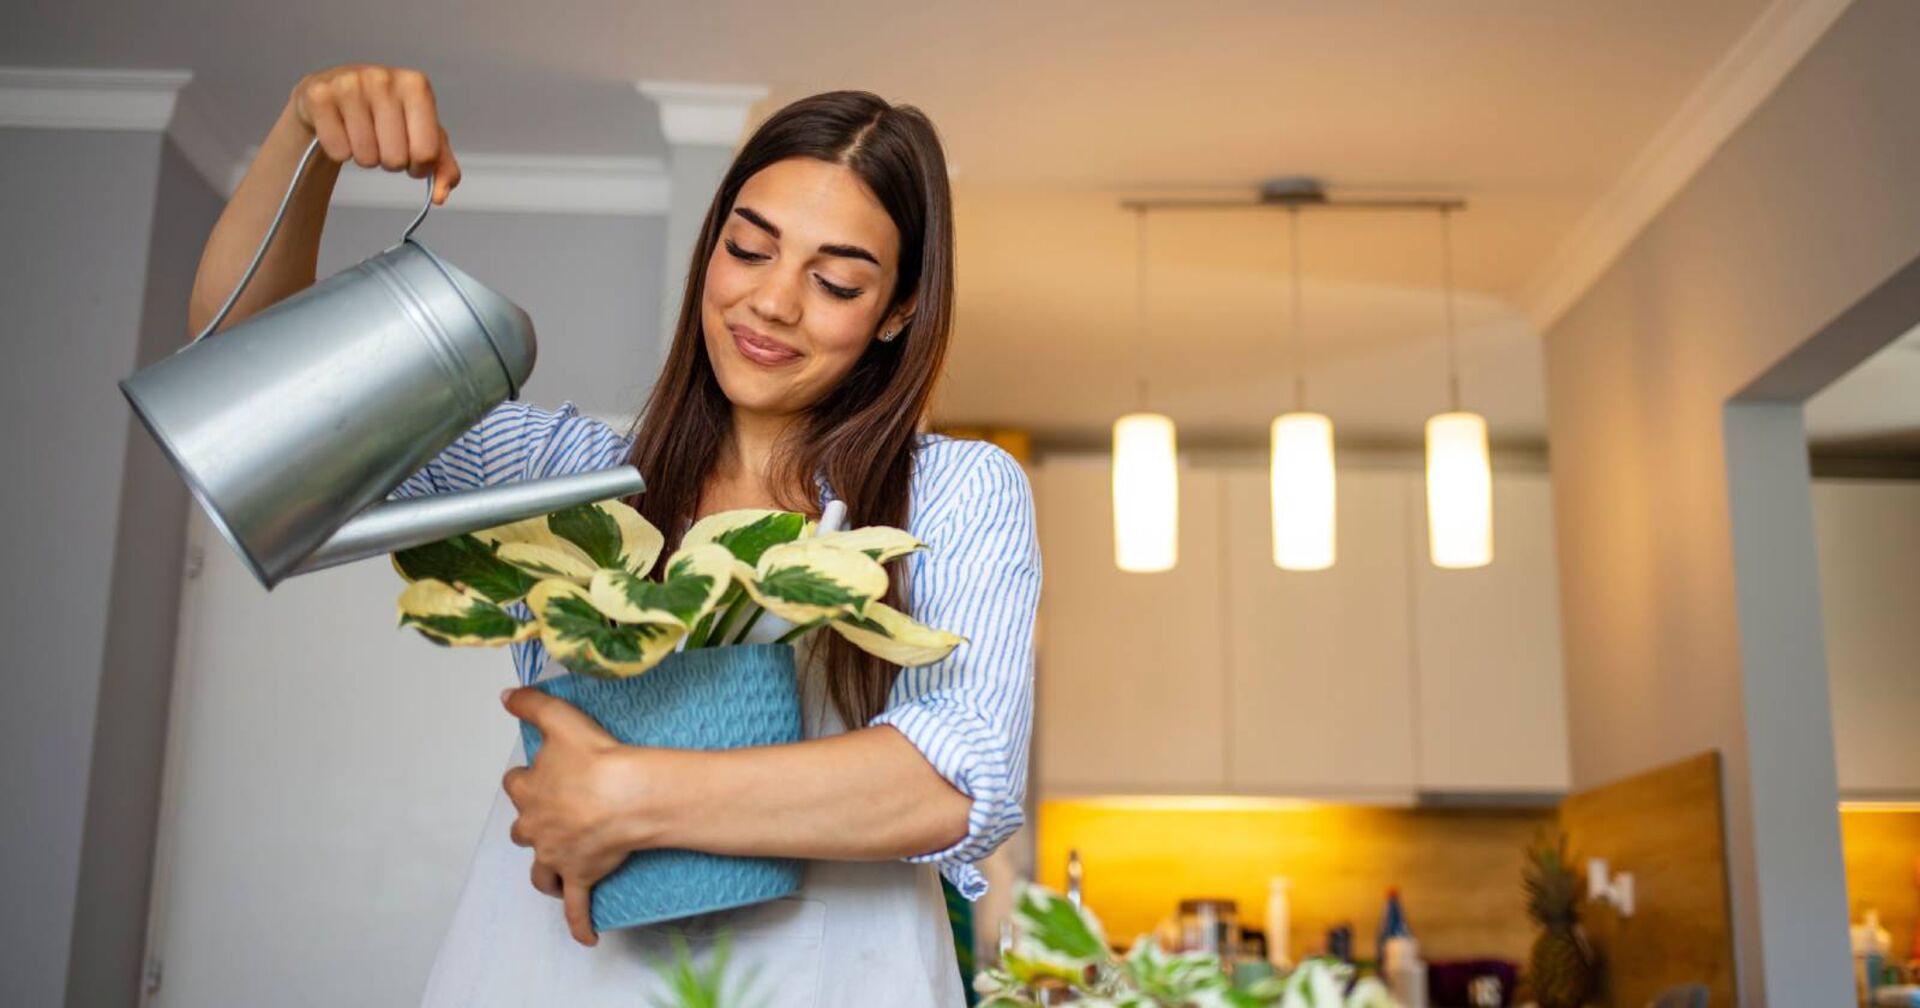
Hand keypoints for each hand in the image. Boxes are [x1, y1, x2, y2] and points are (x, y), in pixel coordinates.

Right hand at [287, 63, 461, 204]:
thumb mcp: (421, 135)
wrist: (335, 96)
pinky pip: (338, 150)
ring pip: (365, 157)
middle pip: (396, 158)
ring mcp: (349, 83)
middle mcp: (383, 78)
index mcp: (416, 85)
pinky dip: (339, 152)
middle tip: (381, 144)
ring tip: (361, 136)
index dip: (419, 167)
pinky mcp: (319, 95)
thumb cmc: (386, 117)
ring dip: (365, 157)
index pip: (427, 153)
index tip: (411, 157)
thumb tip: (440, 196)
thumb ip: (442, 166)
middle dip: (390, 162)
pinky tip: (339, 131)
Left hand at [501, 686, 648, 946]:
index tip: (539, 773)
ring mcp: (557, 855)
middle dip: (534, 823)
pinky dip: (580, 923)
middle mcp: (536, 826)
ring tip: (555, 869)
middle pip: (523, 829)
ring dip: (545, 869)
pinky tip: (586, 937)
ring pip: (540, 869)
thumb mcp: (561, 719)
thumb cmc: (598, 758)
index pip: (516, 784)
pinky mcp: (581, 876)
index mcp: (530, 791)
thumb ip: (532, 704)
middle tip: (555, 814)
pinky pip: (576, 906)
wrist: (627, 794)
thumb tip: (506, 695)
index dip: (526, 779)